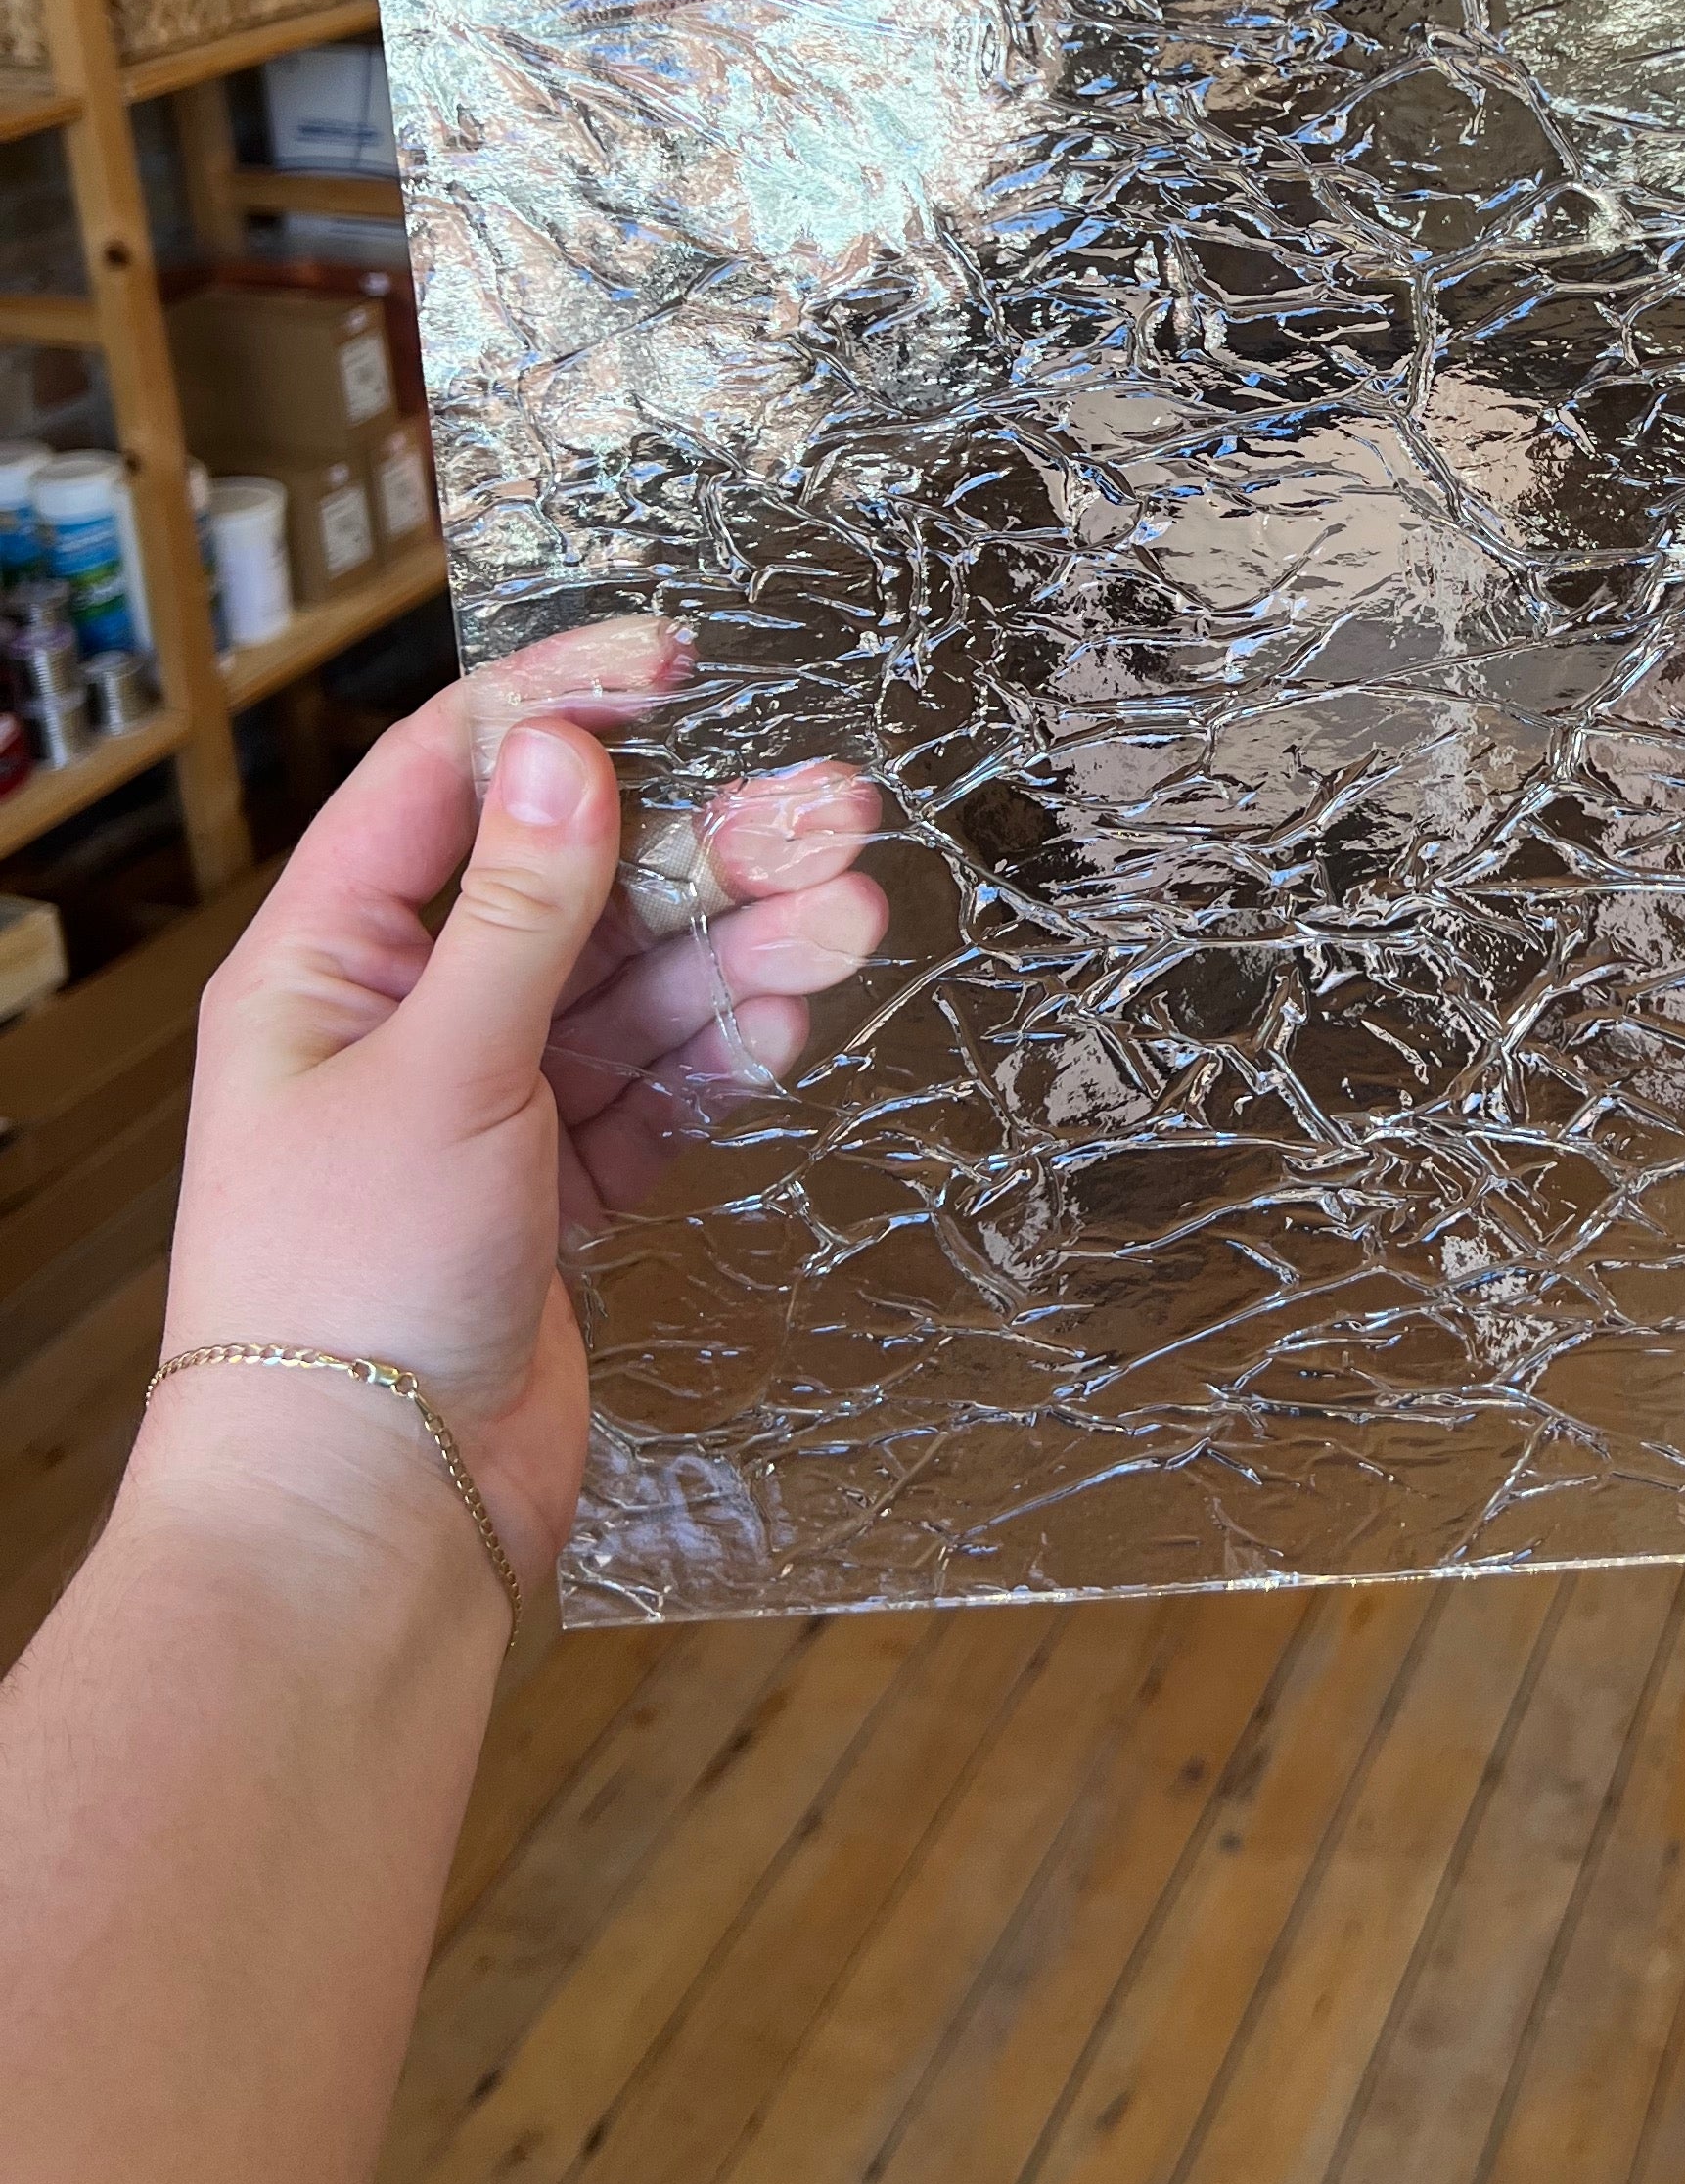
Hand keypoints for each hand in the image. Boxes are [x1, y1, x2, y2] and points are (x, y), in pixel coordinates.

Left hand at [152, 619, 884, 1593]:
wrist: (366, 1521)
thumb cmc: (346, 1290)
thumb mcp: (440, 1069)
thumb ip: (522, 910)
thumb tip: (567, 750)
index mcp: (329, 962)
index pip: (452, 777)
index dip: (563, 704)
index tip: (679, 661)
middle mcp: (407, 1017)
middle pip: (578, 884)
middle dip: (707, 845)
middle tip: (839, 810)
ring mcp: (486, 1106)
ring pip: (635, 988)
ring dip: (743, 950)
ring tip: (856, 920)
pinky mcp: (555, 1191)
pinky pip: (655, 1089)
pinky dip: (722, 1057)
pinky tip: (793, 1027)